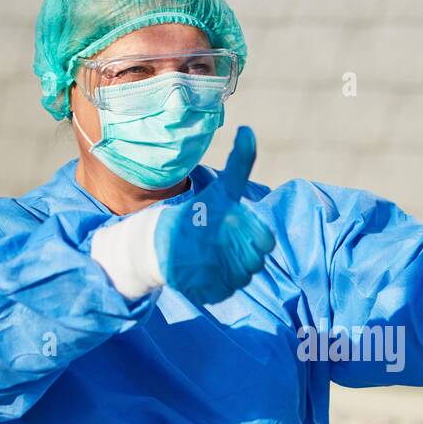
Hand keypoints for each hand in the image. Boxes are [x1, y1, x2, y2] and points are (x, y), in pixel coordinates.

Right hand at [155, 126, 275, 305]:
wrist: (158, 245)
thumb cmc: (197, 215)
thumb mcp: (221, 189)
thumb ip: (240, 164)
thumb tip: (248, 130)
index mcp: (227, 222)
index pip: (265, 240)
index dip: (252, 236)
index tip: (233, 230)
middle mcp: (218, 248)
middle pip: (255, 261)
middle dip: (242, 253)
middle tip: (221, 245)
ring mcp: (210, 273)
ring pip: (243, 277)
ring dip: (233, 269)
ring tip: (213, 256)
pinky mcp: (203, 293)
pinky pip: (227, 291)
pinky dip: (220, 283)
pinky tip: (205, 271)